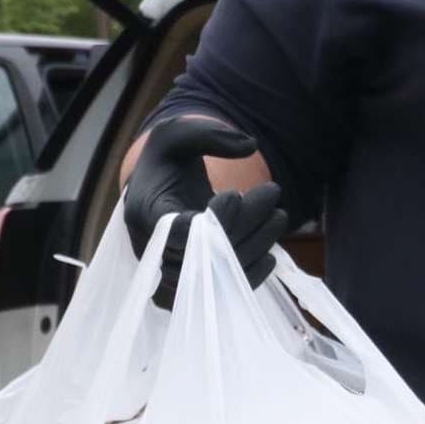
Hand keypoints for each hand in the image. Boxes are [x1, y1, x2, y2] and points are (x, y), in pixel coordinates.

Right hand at [123, 117, 288, 308]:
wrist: (158, 188)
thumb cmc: (167, 159)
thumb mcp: (178, 133)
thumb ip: (211, 135)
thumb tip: (251, 145)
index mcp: (145, 213)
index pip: (178, 232)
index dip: (213, 221)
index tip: (235, 193)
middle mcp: (155, 249)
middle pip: (206, 252)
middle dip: (245, 224)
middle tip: (273, 192)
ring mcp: (172, 270)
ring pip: (218, 274)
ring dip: (255, 246)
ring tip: (279, 215)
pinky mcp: (191, 281)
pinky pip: (221, 290)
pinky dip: (249, 275)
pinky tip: (271, 253)